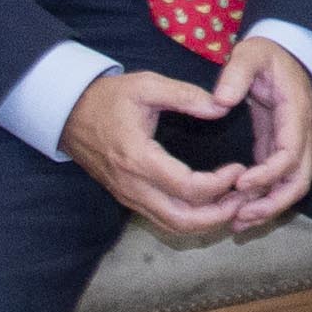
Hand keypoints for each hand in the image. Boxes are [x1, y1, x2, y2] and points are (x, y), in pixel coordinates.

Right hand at [61, 69, 256, 241]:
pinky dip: (189, 219)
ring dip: (205, 221)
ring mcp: (128, 196)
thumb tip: (221, 106)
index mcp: (137, 158)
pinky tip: (210, 204)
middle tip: (244, 197)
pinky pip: (161, 219)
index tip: (238, 168)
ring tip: (232, 202)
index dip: (219, 184)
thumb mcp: (146, 85)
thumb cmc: (108, 97)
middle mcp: (132, 186)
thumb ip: (185, 95)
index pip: (186, 188)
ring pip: (171, 225)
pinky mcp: (127, 198)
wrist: (68, 113)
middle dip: (217, 215)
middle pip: (180, 220)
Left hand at [210, 34, 311, 231]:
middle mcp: (301, 134)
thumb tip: (220, 101)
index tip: (239, 182)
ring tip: (236, 224)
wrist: (284, 53)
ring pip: (291, 186)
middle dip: (272, 203)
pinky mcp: (279, 148)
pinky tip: (238, 211)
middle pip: (299, 180)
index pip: (290, 153)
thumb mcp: (250, 54)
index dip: (268, 173)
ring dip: (267, 207)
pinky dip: (262, 199)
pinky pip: (277, 181)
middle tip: (240, 217)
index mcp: (295, 114)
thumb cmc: (265, 55)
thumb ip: (236, 73)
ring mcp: (293, 144)